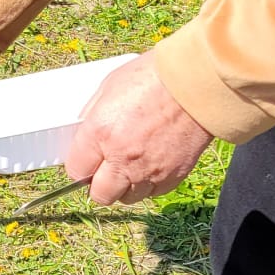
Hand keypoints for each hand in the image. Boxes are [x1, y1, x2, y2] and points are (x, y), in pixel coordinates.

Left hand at [64, 52, 210, 205]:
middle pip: (100, 194)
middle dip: (98, 183)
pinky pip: (153, 192)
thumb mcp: (109, 86)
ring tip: (130, 164)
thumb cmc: (153, 77)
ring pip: (127, 197)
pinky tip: (151, 163)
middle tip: (104, 167)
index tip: (85, 160)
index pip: (76, 170)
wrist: (198, 82)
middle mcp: (123, 157)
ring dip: (124, 185)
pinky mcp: (174, 176)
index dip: (79, 166)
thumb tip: (83, 133)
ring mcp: (149, 170)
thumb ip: (92, 114)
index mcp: (100, 132)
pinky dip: (148, 183)